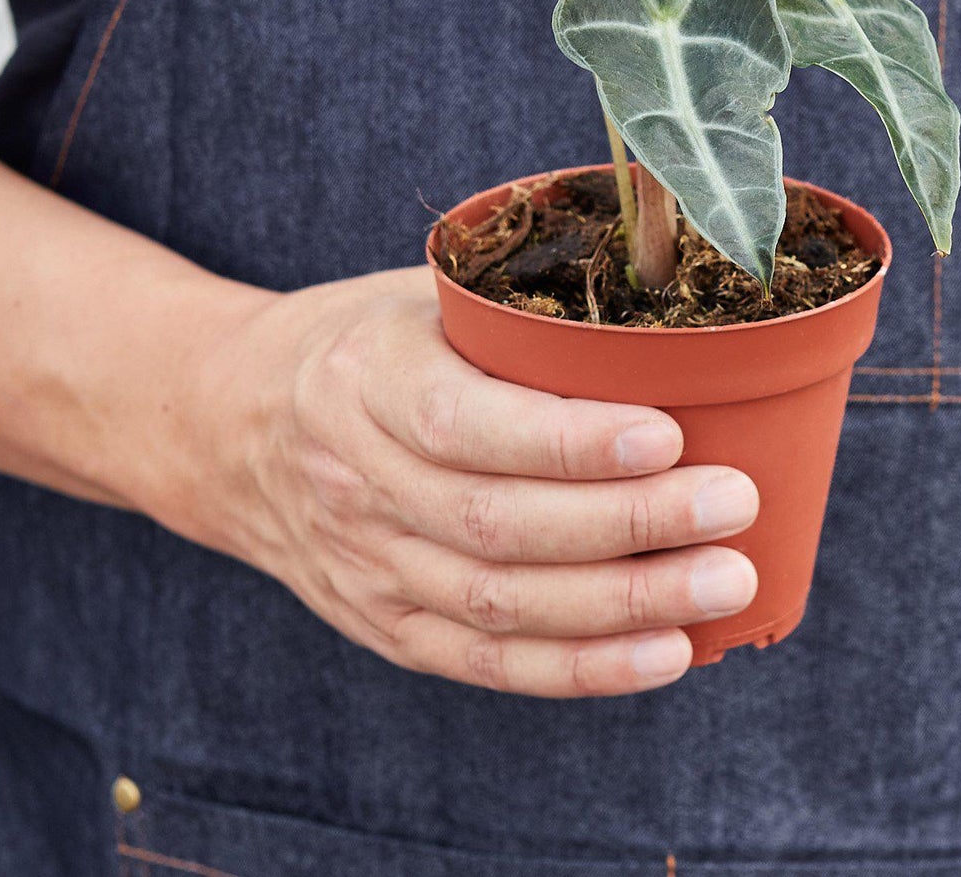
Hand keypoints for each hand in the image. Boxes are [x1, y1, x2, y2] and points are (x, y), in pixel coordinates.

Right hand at [172, 267, 758, 698]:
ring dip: (624, 605)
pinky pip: (484, 661)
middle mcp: (358, 479)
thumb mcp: (418, 293)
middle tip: (732, 506)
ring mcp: (366, 563)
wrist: (228, 423)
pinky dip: (580, 668)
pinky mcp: (383, 622)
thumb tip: (663, 299)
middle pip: (497, 525)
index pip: (467, 424)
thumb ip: (517, 305)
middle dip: (630, 524)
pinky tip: (666, 652)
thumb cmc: (361, 341)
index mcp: (367, 378)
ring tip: (724, 583)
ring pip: (499, 604)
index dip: (570, 442)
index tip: (668, 436)